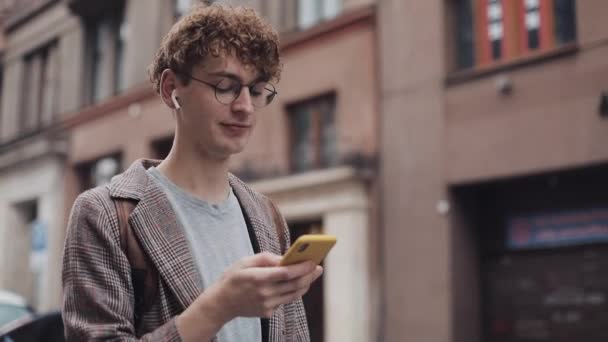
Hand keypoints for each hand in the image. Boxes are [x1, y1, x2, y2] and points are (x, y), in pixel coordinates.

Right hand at [204, 252, 322, 320]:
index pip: (285, 274)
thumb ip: (266, 258)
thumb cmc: (233, 277)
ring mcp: (266, 305)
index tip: (313, 261)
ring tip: (312, 274)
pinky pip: (285, 300)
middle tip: (318, 267)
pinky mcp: (268, 312)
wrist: (221, 303)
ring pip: (293, 295)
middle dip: (309, 276)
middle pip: (293, 285)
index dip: (301, 268)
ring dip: (305, 284)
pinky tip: (297, 283)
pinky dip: (293, 291)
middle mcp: (263, 293)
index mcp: (257, 278)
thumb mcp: (245, 261)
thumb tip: (286, 258)